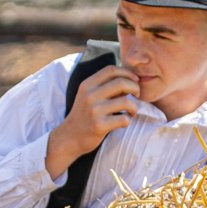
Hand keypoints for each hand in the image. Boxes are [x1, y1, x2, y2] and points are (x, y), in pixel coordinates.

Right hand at [44, 63, 140, 178]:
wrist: (69, 137)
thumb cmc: (84, 115)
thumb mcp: (88, 96)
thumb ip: (105, 86)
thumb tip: (129, 79)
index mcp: (87, 85)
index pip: (111, 70)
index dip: (127, 72)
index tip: (134, 80)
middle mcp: (90, 95)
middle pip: (121, 83)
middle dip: (135, 87)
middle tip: (137, 95)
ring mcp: (94, 111)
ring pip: (126, 102)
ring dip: (134, 107)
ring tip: (132, 112)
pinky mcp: (99, 126)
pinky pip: (124, 119)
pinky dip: (128, 120)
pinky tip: (124, 122)